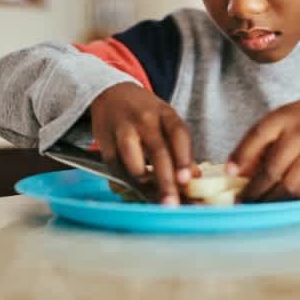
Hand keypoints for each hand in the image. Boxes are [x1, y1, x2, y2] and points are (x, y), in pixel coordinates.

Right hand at [89, 82, 196, 205]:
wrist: (111, 94)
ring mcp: (123, 131)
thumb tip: (194, 178)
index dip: (184, 158)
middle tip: (171, 205)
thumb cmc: (144, 113)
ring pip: (133, 164)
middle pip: (157, 152)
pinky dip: (129, 183)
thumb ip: (180, 148)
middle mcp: (144, 120)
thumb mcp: (166, 120)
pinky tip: (137, 187)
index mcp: (164, 113)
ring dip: (145, 183)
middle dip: (165, 182)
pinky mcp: (106, 145)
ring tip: (153, 194)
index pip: (178, 134)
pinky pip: (119, 170)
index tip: (186, 180)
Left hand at [227, 93, 299, 201]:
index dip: (241, 155)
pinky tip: (274, 202)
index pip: (258, 135)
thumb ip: (257, 142)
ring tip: (256, 206)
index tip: (229, 172)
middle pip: (273, 169)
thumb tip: (236, 170)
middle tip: (240, 201)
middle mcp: (298, 136)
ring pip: (289, 185)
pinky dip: (286, 199)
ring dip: (270, 200)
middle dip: (254, 189)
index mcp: (282, 118)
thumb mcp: (278, 119)